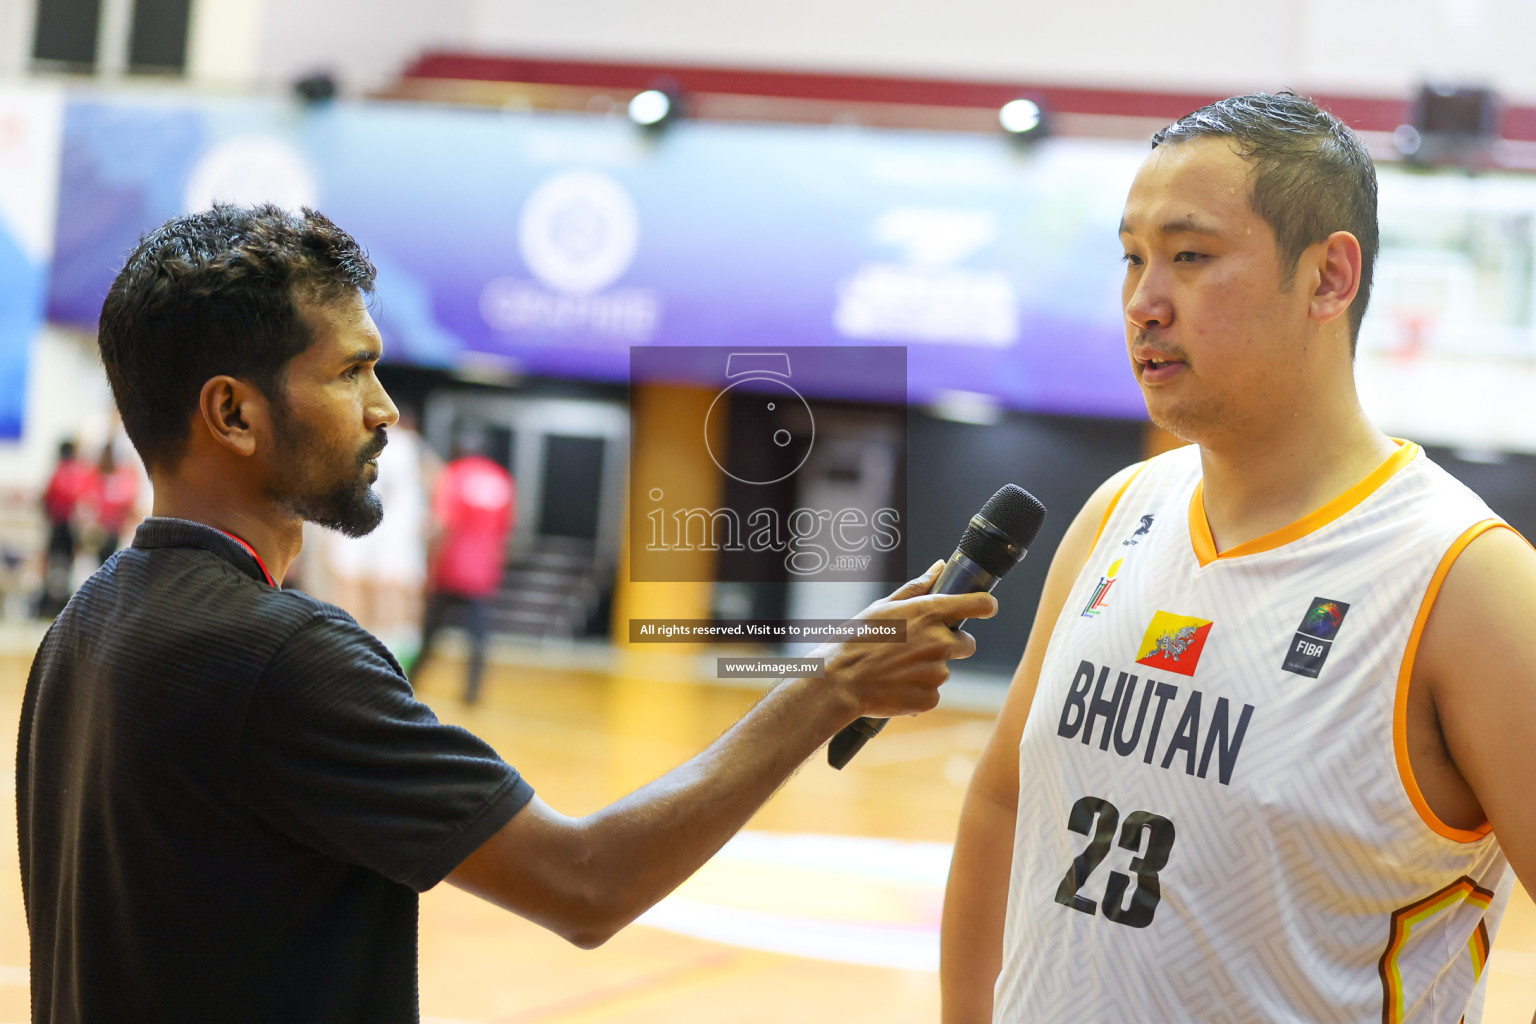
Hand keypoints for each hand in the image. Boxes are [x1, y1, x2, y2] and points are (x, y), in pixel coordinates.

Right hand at [816, 560, 997, 720]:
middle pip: (967, 643)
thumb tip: (940, 566)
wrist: (839, 682)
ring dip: (927, 668)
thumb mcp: (884, 606)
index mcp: (929, 613)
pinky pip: (932, 692)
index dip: (986, 606)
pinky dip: (918, 690)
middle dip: (950, 645)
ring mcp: (936, 672)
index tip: (985, 608)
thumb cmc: (857, 639)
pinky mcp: (930, 697)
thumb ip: (918, 587)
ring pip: (944, 669)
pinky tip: (895, 684)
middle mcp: (939, 642)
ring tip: (896, 667)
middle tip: (917, 647)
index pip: (980, 604)